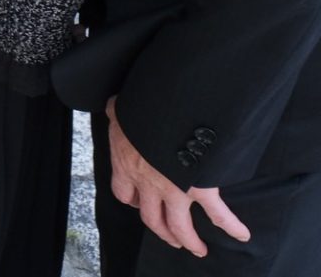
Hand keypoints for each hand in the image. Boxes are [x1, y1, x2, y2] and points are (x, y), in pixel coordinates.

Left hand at [105, 96, 250, 256]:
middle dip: (162, 232)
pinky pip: (218, 213)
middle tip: (172, 239)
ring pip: (179, 225)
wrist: (163, 109)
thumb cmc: (141, 109)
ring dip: (189, 240)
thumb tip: (116, 109)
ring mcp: (173, 189)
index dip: (132, 201)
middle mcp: (148, 184)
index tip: (138, 203)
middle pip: (151, 218)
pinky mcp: (199, 187)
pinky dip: (232, 226)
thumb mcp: (122, 112)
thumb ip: (119, 115)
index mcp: (127, 165)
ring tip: (197, 249)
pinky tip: (241, 234)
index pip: (124, 193)